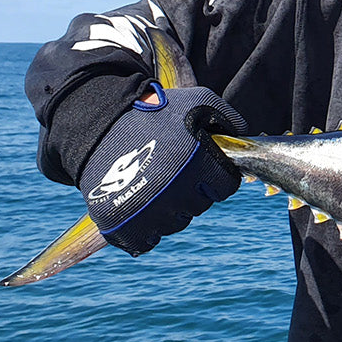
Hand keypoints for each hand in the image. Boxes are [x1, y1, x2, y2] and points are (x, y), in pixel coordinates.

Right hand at [77, 83, 247, 254]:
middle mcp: (173, 192)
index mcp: (196, 164)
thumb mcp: (198, 101)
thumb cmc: (152, 112)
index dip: (216, 177)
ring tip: (154, 182)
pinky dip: (145, 228)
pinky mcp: (119, 223)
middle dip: (192, 191)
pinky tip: (140, 205)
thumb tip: (244, 139)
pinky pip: (145, 240)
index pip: (225, 188)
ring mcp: (145, 210)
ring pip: (175, 224)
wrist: (97, 122)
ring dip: (170, 208)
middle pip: (199, 206)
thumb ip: (227, 118)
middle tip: (172, 171)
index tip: (202, 168)